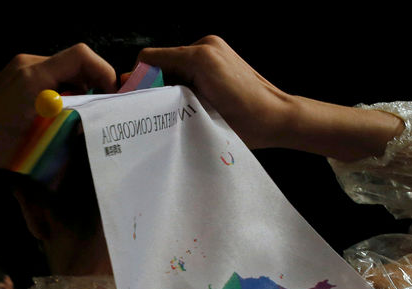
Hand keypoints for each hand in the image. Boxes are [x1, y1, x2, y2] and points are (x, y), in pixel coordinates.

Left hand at [0, 44, 116, 180]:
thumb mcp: (38, 143)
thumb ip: (70, 129)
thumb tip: (100, 126)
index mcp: (34, 78)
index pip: (81, 56)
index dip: (103, 72)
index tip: (111, 96)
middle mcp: (29, 64)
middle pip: (76, 63)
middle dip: (93, 86)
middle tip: (99, 113)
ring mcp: (22, 66)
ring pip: (65, 70)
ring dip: (77, 90)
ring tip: (78, 118)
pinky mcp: (18, 73)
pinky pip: (51, 75)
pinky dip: (63, 91)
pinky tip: (59, 114)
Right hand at [138, 35, 292, 149]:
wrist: (276, 118)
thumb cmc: (244, 120)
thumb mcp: (200, 112)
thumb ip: (170, 97)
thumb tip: (143, 94)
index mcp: (200, 56)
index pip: (151, 59)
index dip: (139, 80)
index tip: (134, 102)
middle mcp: (206, 45)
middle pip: (162, 63)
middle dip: (155, 86)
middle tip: (154, 112)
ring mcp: (214, 49)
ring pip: (176, 67)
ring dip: (171, 87)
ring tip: (178, 111)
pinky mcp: (220, 56)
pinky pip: (190, 67)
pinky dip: (185, 84)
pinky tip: (191, 104)